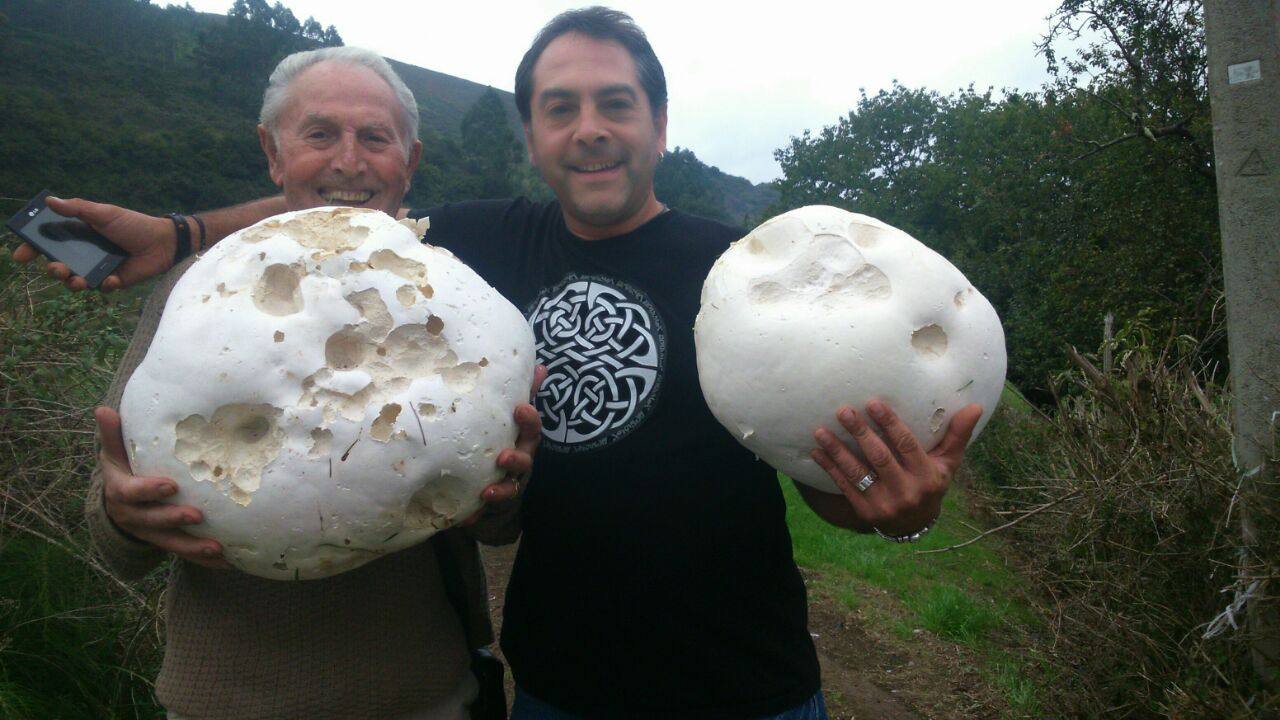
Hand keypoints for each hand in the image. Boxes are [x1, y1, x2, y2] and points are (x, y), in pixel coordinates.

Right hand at [12, 197, 176, 291]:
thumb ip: (77, 209)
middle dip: (53, 269)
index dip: (32, 249)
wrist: (163, 241)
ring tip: (77, 280)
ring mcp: (97, 268)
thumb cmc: (133, 224)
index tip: (21, 256)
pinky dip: (104, 285)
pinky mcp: (113, 280)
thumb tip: (49, 201)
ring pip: (76, 280)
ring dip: (72, 283)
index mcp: (78, 235)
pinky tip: (111, 279)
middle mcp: (84, 253)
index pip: (49, 243)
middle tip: (55, 268)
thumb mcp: (104, 213)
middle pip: (58, 265)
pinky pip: (102, 287)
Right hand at [96, 407, 229, 567]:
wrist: (117, 501)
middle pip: (151, 522)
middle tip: (197, 516)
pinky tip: (226, 562)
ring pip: (170, 543)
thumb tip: (103, 409)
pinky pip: (183, 553)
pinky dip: (203, 559)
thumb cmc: (123, 469)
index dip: (149, 490)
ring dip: (193, 548)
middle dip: (174, 519)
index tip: (171, 486)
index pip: (131, 493)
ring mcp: (148, 533)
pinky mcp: (164, 542)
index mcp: (119, 492)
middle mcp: (132, 516)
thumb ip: (112, 435)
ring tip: (217, 548)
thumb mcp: (114, 454)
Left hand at [461, 365, 546, 522]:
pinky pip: (485, 511)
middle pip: (524, 460)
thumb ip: (525, 393)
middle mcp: (519, 462)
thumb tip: (540, 365)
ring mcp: (508, 483)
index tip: (520, 409)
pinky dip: (476, 514)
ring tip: (487, 492)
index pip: (531, 428)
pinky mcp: (492, 503)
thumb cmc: (503, 440)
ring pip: (509, 489)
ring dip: (500, 490)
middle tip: (503, 457)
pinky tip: (465, 518)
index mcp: (522, 440)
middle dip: (516, 459)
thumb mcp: (511, 420)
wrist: (495, 483)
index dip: (529, 419)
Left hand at [810, 400, 982, 536]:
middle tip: (843, 410)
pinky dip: (829, 469)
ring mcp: (884, 505)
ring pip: (858, 473)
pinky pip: (844, 487)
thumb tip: (976, 405)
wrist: (915, 525)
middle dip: (860, 432)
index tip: (872, 402)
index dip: (889, 423)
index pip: (906, 445)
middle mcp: (906, 492)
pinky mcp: (865, 513)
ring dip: (837, 451)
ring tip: (820, 431)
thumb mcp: (948, 462)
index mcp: (927, 476)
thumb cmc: (931, 482)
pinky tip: (815, 451)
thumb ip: (958, 434)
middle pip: (879, 457)